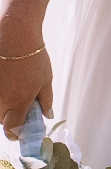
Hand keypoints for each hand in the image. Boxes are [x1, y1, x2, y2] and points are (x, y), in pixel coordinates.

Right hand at [0, 19, 52, 141]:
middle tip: (21, 106)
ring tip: (15, 88)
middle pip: (2, 120)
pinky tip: (7, 80)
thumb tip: (47, 115)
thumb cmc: (33, 56)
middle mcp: (1, 100)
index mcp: (18, 103)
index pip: (12, 129)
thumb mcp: (46, 80)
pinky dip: (0, 92)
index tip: (21, 132)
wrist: (14, 34)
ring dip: (4, 105)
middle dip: (11, 118)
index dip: (17, 133)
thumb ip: (46, 100)